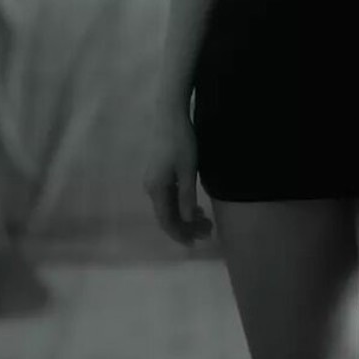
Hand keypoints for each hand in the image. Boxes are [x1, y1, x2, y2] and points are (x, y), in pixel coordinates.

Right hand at [143, 108, 214, 245]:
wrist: (170, 116)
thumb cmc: (181, 142)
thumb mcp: (188, 171)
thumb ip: (187, 197)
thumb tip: (186, 221)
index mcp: (157, 189)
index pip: (166, 221)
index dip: (180, 234)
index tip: (195, 242)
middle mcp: (151, 188)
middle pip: (167, 215)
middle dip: (186, 227)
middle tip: (207, 232)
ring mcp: (153, 180)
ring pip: (168, 206)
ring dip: (185, 216)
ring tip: (204, 221)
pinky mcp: (158, 173)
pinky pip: (169, 196)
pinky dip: (181, 205)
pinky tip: (194, 206)